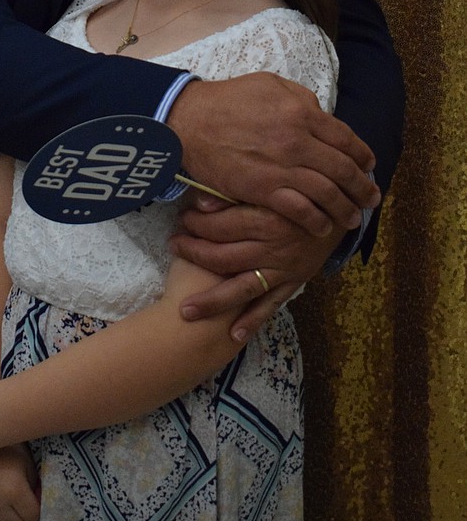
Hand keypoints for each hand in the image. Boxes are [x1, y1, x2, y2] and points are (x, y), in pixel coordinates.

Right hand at [0, 445, 39, 520]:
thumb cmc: (7, 451)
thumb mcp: (27, 465)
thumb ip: (35, 488)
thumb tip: (37, 505)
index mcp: (14, 489)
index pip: (32, 517)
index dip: (35, 511)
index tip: (33, 504)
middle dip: (22, 518)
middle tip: (20, 507)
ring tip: (6, 509)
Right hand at [168, 73, 379, 234]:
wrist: (190, 120)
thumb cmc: (228, 99)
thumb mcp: (270, 84)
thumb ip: (301, 98)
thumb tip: (321, 114)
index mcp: (302, 112)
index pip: (346, 138)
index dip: (363, 155)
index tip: (369, 165)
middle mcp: (298, 141)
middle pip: (343, 169)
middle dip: (363, 186)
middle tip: (372, 197)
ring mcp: (282, 167)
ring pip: (327, 193)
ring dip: (345, 208)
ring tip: (354, 218)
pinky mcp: (263, 190)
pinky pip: (300, 210)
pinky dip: (316, 220)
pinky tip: (323, 226)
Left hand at [171, 193, 344, 341]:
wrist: (347, 208)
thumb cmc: (305, 191)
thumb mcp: (273, 183)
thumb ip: (239, 192)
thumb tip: (199, 201)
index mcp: (267, 218)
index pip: (220, 225)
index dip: (195, 223)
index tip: (180, 220)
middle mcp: (273, 248)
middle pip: (223, 257)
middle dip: (193, 254)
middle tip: (172, 247)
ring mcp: (283, 270)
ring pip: (242, 288)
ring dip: (212, 301)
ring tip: (185, 310)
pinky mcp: (294, 283)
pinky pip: (271, 305)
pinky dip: (253, 322)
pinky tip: (232, 336)